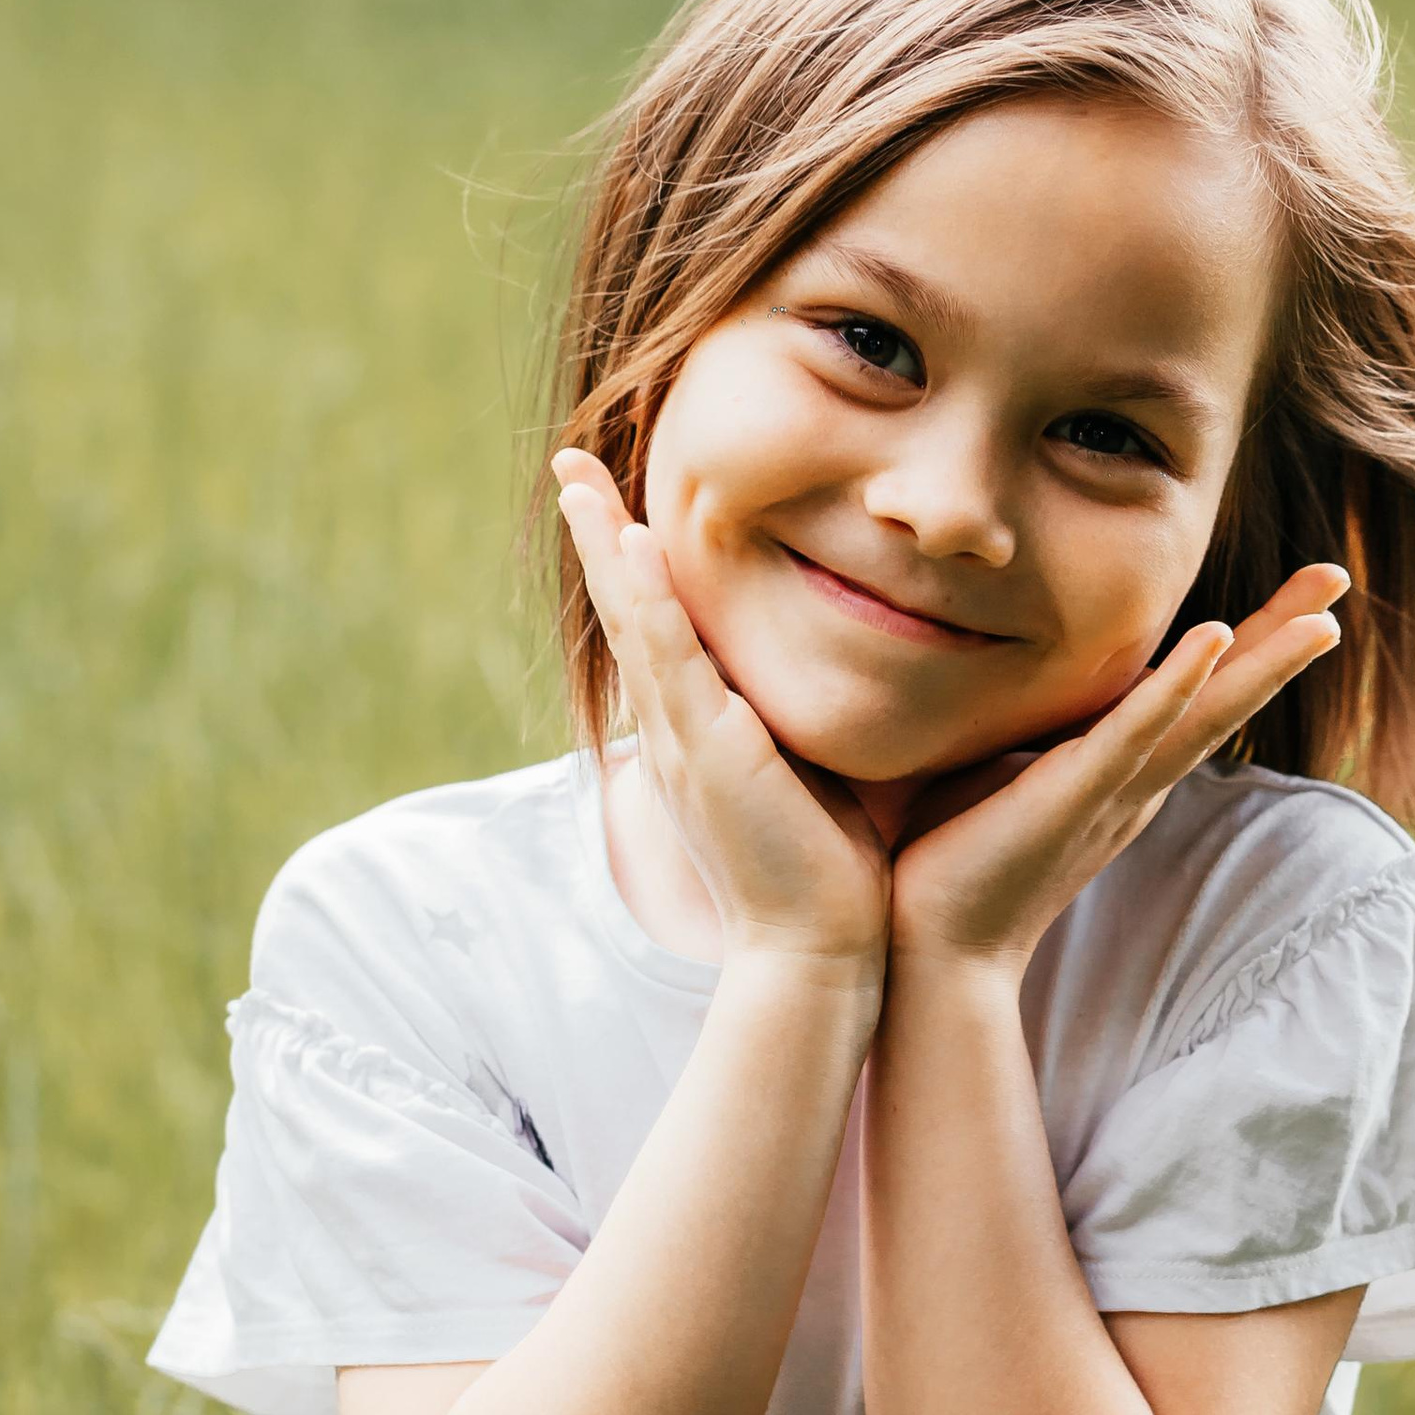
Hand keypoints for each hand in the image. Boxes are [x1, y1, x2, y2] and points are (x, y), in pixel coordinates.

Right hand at [552, 452, 888, 974]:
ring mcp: (683, 742)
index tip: (617, 500)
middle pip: (625, 612)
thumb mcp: (814, 772)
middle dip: (597, 535)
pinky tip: (631, 546)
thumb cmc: (832, 873)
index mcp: (699, 734)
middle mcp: (676, 732)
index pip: (659, 630)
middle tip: (569, 464)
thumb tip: (845, 669)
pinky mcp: (709, 754)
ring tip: (578, 478)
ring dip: (605, 547)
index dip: (633, 565)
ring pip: (634, 624)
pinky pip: (669, 662)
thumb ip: (805, 721)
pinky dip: (648, 603)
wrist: (822, 950)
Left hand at [886, 564, 1348, 979]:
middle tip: (1338, 576)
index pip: (1198, 693)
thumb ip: (1022, 722)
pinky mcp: (1075, 797)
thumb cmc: (948, 859)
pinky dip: (1177, 686)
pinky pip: (1135, 734)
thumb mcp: (997, 765)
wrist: (932, 948)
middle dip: (1283, 635)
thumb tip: (992, 658)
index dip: (1251, 641)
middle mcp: (1136, 783)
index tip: (1300, 593)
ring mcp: (1113, 791)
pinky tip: (1216, 637)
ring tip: (1323, 618)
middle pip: (1227, 696)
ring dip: (1264, 661)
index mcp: (1122, 772)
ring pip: (1206, 714)